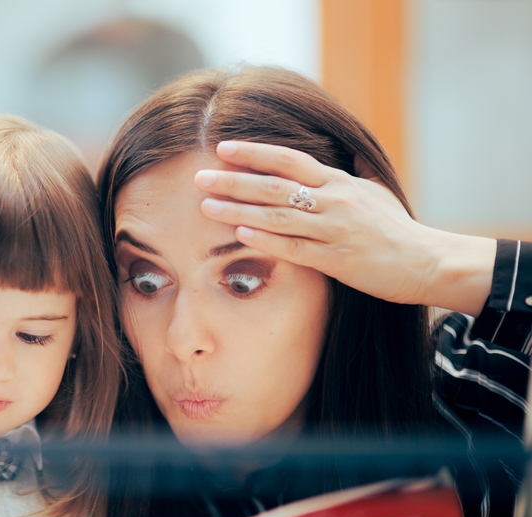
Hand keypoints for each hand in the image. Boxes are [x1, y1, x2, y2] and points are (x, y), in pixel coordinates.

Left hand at [195, 141, 495, 316]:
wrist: (426, 260)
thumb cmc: (395, 227)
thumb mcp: (374, 190)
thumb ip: (349, 172)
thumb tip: (339, 152)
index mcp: (339, 182)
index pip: (289, 160)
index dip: (255, 152)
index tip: (222, 147)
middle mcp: (334, 201)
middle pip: (274, 186)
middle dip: (233, 181)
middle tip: (199, 178)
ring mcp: (334, 230)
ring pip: (279, 217)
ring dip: (239, 211)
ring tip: (206, 208)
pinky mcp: (336, 260)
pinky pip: (295, 249)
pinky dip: (266, 241)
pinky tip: (240, 236)